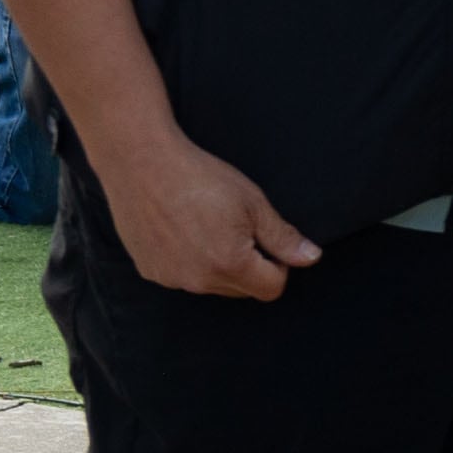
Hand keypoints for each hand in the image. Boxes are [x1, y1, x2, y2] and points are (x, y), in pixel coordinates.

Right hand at [103, 128, 318, 299]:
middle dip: (251, 267)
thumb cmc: (201, 178)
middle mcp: (198, 280)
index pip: (272, 289)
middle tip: (239, 228)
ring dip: (220, 265)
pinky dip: (190, 262)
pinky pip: (183, 277)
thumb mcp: (253, 203)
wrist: (142, 163)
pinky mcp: (149, 271)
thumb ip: (283, 238)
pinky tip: (183, 230)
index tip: (268, 240)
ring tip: (209, 226)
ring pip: (212, 284)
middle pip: (242, 289)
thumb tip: (311, 258)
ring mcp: (170, 278)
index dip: (280, 266)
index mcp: (229, 264)